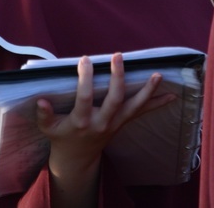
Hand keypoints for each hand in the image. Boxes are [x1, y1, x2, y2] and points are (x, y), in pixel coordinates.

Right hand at [34, 52, 174, 206]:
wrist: (77, 157)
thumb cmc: (62, 136)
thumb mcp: (49, 128)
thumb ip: (45, 115)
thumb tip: (41, 100)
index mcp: (82, 121)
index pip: (85, 97)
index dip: (86, 78)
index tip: (85, 60)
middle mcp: (102, 122)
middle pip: (114, 99)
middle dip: (118, 77)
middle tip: (118, 56)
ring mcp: (115, 123)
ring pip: (134, 107)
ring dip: (148, 91)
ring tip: (158, 75)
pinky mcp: (123, 122)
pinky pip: (142, 112)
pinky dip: (157, 104)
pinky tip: (172, 96)